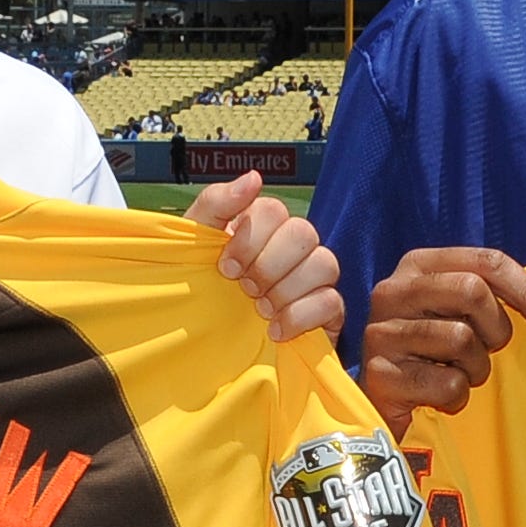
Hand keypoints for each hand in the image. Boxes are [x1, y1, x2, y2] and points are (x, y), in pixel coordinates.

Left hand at [188, 171, 341, 343]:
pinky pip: (332, 301)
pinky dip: (300, 316)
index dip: (250, 239)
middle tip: (245, 289)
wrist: (207, 349)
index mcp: (261, 227)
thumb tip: (254, 177)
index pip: (273, 210)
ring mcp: (313, 278)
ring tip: (261, 311)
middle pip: (303, 232)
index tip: (225, 268)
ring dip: (287, 289)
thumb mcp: (192, 246)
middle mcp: (292, 247)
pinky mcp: (327, 312)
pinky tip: (275, 331)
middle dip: (269, 265)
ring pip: (325, 263)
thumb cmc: (199, 293)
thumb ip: (216, 204)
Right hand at [359, 246, 525, 424]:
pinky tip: (438, 396)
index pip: (486, 261)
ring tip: (456, 373)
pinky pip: (447, 384)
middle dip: (495, 329)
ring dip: (475, 368)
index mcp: (418, 265)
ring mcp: (381, 333)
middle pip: (472, 291)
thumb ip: (496, 296)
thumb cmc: (434, 352)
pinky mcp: (379, 375)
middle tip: (487, 350)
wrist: (384, 402)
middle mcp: (393, 291)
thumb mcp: (461, 313)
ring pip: (461, 339)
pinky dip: (455, 397)